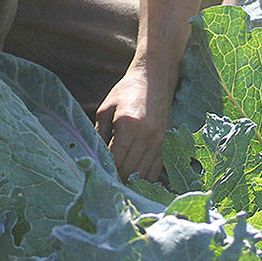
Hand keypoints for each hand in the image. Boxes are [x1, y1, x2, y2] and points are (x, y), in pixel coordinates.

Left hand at [94, 63, 173, 181]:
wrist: (155, 78)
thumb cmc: (127, 91)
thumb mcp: (105, 108)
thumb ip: (99, 133)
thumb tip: (94, 157)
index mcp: (128, 125)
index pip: (116, 159)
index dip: (107, 170)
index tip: (99, 173)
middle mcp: (146, 135)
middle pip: (130, 169)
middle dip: (118, 178)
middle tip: (107, 182)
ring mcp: (159, 140)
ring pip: (144, 173)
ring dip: (131, 180)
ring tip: (120, 182)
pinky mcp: (166, 142)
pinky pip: (157, 169)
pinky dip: (146, 178)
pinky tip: (136, 178)